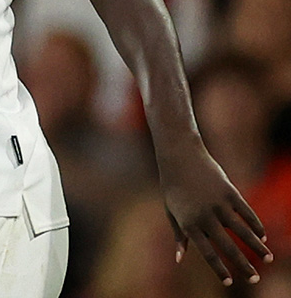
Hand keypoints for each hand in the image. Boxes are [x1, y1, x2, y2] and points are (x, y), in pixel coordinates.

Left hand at [158, 140, 272, 284]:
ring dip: (257, 247)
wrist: (179, 157)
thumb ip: (179, 236)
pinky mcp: (230, 192)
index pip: (206, 252)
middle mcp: (205, 216)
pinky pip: (246, 212)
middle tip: (254, 279)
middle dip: (242, 264)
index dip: (218, 269)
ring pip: (242, 231)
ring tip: (269, 260)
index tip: (229, 282)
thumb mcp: (171, 212)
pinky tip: (263, 236)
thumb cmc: (173, 187)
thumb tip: (180, 259)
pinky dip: (256, 225)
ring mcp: (218, 204)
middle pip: (227, 246)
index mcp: (189, 223)